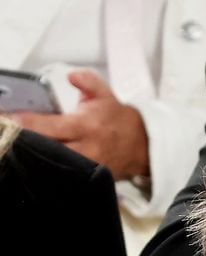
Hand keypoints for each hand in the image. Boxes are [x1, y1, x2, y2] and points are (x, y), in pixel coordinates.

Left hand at [13, 70, 149, 180]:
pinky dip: (52, 170)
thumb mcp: (105, 95)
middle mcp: (86, 148)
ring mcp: (88, 167)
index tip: (10, 120)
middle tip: (8, 137)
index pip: (50, 127)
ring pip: (56, 166)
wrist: (141, 145)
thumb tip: (71, 76)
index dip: (28, 124)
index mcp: (86, 125)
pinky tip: (39, 164)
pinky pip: (67, 176)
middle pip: (49, 150)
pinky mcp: (90, 178)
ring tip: (20, 150)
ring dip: (38, 158)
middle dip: (28, 144)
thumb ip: (87, 81)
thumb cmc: (118, 120)